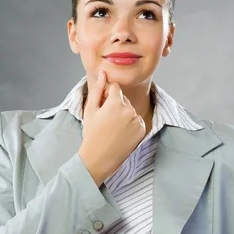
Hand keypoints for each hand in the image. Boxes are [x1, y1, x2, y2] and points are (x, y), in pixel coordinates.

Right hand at [78, 70, 145, 186]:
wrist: (98, 159)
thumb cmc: (91, 134)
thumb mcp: (90, 110)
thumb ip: (97, 89)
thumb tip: (103, 74)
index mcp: (116, 103)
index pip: (115, 87)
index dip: (106, 94)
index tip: (101, 105)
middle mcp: (130, 110)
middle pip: (123, 98)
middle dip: (115, 104)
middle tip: (105, 120)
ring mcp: (137, 120)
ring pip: (130, 109)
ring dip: (123, 114)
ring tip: (112, 127)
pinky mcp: (142, 130)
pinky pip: (136, 119)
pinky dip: (130, 123)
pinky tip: (120, 132)